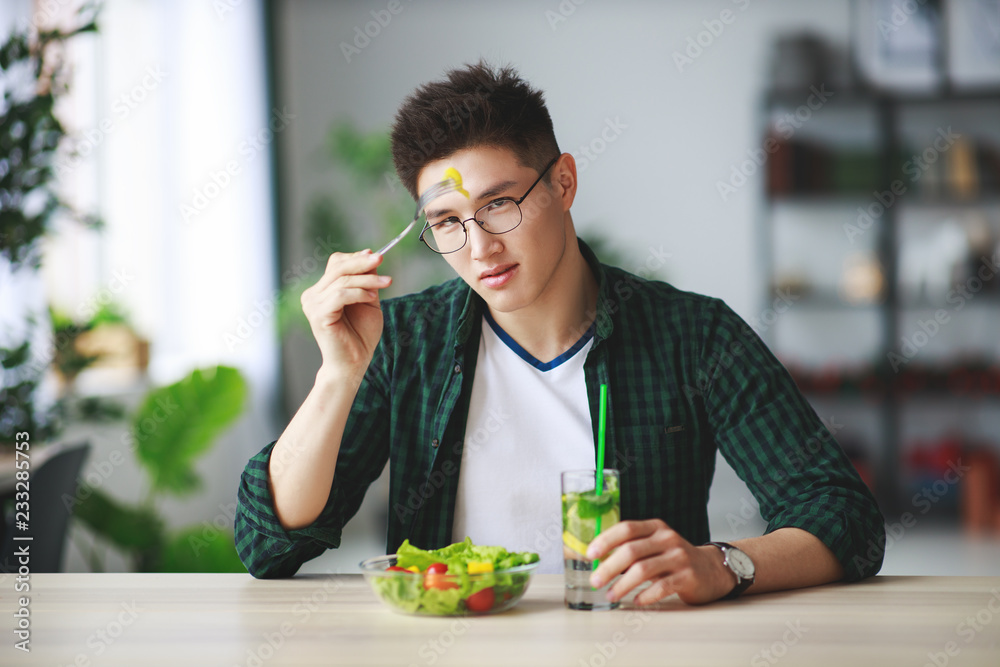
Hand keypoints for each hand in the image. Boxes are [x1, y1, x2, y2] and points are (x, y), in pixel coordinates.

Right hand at [300, 250, 391, 380]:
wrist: (354, 364)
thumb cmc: (360, 336)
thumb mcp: (367, 301)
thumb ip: (366, 282)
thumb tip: (371, 257)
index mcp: (322, 291)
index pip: (336, 264)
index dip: (355, 258)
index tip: (376, 255)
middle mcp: (312, 295)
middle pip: (338, 267)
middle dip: (362, 262)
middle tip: (382, 258)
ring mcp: (312, 304)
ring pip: (342, 280)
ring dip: (368, 279)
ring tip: (387, 283)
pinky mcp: (318, 315)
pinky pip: (340, 295)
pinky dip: (359, 293)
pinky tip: (373, 298)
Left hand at [586, 519, 734, 605]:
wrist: (712, 569)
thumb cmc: (674, 559)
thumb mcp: (655, 546)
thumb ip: (633, 548)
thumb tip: (599, 560)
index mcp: (655, 527)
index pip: (626, 528)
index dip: (606, 540)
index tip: (590, 554)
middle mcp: (667, 538)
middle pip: (631, 550)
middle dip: (609, 567)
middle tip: (595, 580)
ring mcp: (679, 557)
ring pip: (643, 570)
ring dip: (622, 584)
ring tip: (610, 594)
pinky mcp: (688, 576)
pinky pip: (661, 587)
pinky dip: (645, 595)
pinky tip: (636, 601)